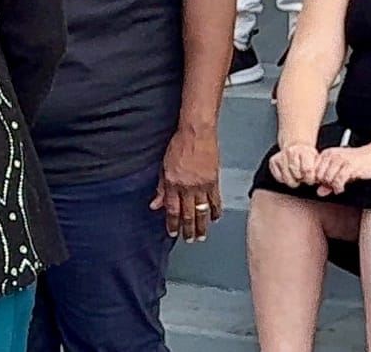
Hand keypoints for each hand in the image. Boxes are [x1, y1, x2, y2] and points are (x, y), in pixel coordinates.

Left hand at [151, 123, 222, 242]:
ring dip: (201, 226)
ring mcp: (201, 185)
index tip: (173, 232)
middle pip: (188, 214)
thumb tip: (155, 204)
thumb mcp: (163, 165)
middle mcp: (187, 187)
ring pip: (201, 212)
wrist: (196, 132)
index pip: (172, 210)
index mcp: (173, 183)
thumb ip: (161, 187)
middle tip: (189, 239)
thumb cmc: (179, 143)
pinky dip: (215, 211)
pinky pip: (215, 201)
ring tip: (201, 236)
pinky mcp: (213, 181)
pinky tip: (215, 218)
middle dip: (187, 229)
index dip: (172, 224)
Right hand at [266, 143, 319, 187]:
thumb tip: (319, 181)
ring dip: (293, 181)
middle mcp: (291, 151)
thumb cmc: (307, 156)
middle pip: (296, 175)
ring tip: (296, 176)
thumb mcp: (316, 160)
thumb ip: (318, 170)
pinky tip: (288, 174)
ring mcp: (281, 156)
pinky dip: (283, 179)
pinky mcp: (273, 160)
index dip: (310, 178)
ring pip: (286, 178)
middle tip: (303, 177)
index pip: (307, 170)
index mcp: (304, 151)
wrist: (296, 146)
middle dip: (301, 179)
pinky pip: (278, 177)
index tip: (311, 179)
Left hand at [311, 144, 370, 196]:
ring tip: (337, 188)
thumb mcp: (341, 171)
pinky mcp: (350, 165)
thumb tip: (319, 192)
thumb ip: (329, 181)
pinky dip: (338, 187)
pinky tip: (341, 188)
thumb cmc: (358, 162)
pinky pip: (338, 180)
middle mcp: (332, 154)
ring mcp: (341, 159)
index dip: (316, 180)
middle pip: (319, 175)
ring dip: (331, 186)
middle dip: (324, 184)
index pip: (312, 169)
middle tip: (331, 187)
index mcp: (327, 153)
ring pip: (327, 177)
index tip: (323, 185)